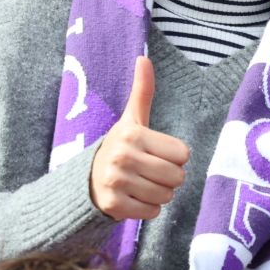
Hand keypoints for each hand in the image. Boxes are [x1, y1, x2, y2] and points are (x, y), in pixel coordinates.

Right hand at [88, 56, 190, 221]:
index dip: (175, 157)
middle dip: (170, 178)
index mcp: (132, 134)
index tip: (157, 154)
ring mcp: (116, 182)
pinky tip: (134, 198)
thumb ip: (142, 91)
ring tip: (142, 184)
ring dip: (160, 194)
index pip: (183, 154)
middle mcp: (122, 156)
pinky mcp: (113, 205)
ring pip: (166, 196)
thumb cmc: (120, 146)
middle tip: (151, 172)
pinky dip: (148, 209)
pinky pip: (152, 212)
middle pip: (177, 176)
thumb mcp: (132, 119)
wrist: (86, 180)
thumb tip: (144, 58)